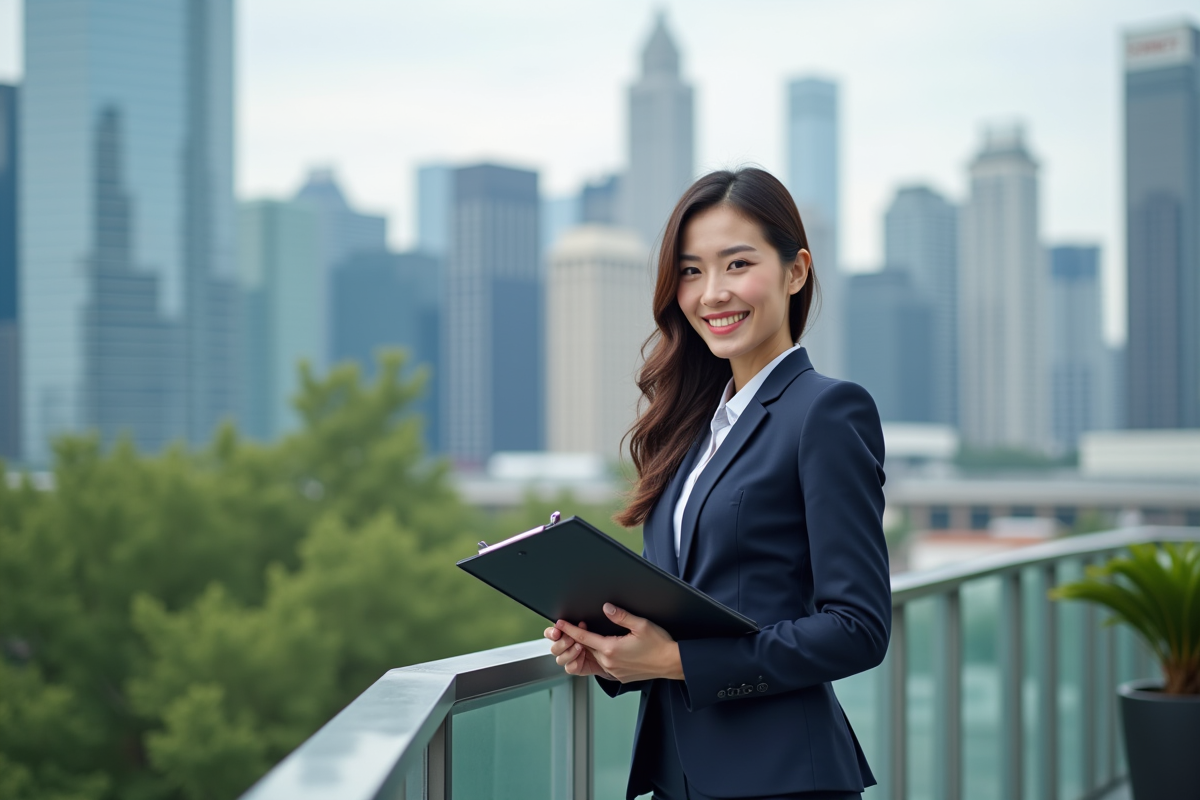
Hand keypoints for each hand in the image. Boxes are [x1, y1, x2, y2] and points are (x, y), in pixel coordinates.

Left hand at [554, 604, 682, 682]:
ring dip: (589, 647)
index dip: (569, 629)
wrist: (671, 663)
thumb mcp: (641, 625)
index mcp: (611, 649)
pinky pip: (603, 665)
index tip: (559, 624)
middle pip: (585, 648)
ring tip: (588, 637)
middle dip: (576, 638)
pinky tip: (605, 648)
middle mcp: (609, 663)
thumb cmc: (659, 644)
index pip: (583, 637)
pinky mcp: (619, 676)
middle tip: (572, 627)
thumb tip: (606, 608)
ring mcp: (613, 671)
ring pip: (594, 657)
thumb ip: (621, 616)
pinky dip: (600, 656)